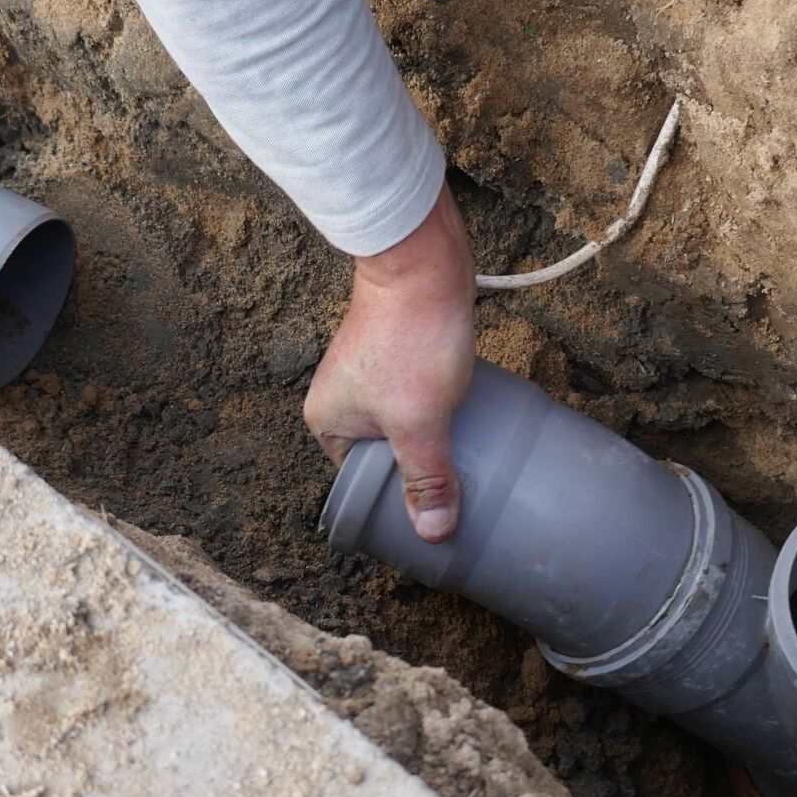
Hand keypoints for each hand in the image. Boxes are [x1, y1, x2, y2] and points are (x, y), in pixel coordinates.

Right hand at [304, 183, 474, 542]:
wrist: (422, 263)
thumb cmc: (412, 338)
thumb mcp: (421, 421)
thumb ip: (427, 477)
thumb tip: (434, 534)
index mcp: (327, 421)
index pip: (361, 483)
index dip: (396, 500)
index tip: (434, 512)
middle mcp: (340, 398)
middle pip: (384, 455)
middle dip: (419, 469)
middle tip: (459, 487)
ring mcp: (368, 372)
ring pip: (404, 425)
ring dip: (433, 438)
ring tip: (469, 454)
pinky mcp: (397, 352)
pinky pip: (417, 398)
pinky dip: (440, 410)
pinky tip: (468, 418)